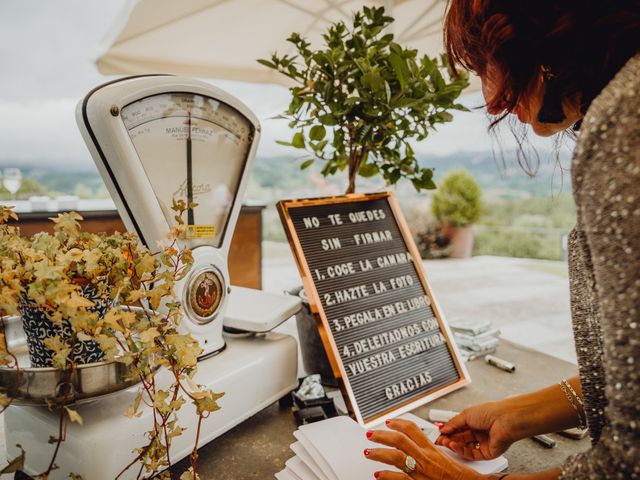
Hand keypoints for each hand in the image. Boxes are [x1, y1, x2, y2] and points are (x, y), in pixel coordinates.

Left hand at [364, 418, 483, 479]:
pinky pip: (399, 478)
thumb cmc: (462, 477)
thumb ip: (433, 452)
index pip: (413, 429)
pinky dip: (386, 476)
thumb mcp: (448, 458)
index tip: (389, 422)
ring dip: (379, 453)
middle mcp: (426, 459)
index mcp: (433, 450)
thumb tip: (423, 447)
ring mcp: (421, 472)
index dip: (398, 423)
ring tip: (368, 451)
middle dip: (382, 435)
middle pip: (399, 441)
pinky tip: (378, 474)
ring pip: (396, 457)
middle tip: (371, 434)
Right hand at [436, 401, 514, 460]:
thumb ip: (453, 423)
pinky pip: (471, 454)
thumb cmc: (490, 412)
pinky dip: (461, 451)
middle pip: (460, 439)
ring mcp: (483, 443)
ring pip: (465, 447)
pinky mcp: (487, 453)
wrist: (505, 420)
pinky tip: (454, 446)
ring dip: (454, 445)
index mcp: (475, 421)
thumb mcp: (466, 414)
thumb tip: (443, 428)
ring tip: (446, 442)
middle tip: (439, 439)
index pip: (458, 428)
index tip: (439, 433)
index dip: (448, 431)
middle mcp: (479, 432)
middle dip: (449, 439)